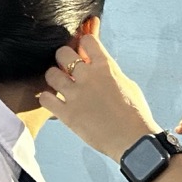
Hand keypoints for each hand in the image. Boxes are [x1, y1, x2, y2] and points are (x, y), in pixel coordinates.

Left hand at [37, 33, 161, 159]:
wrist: (133, 140)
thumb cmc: (136, 114)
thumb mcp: (128, 85)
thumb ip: (111, 73)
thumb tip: (101, 66)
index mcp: (105, 67)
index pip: (87, 40)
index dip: (83, 44)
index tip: (83, 51)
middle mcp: (88, 77)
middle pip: (63, 53)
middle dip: (63, 58)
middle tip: (67, 68)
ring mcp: (76, 95)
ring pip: (50, 74)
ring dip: (54, 78)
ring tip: (59, 85)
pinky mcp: (67, 114)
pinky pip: (46, 99)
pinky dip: (47, 99)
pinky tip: (54, 102)